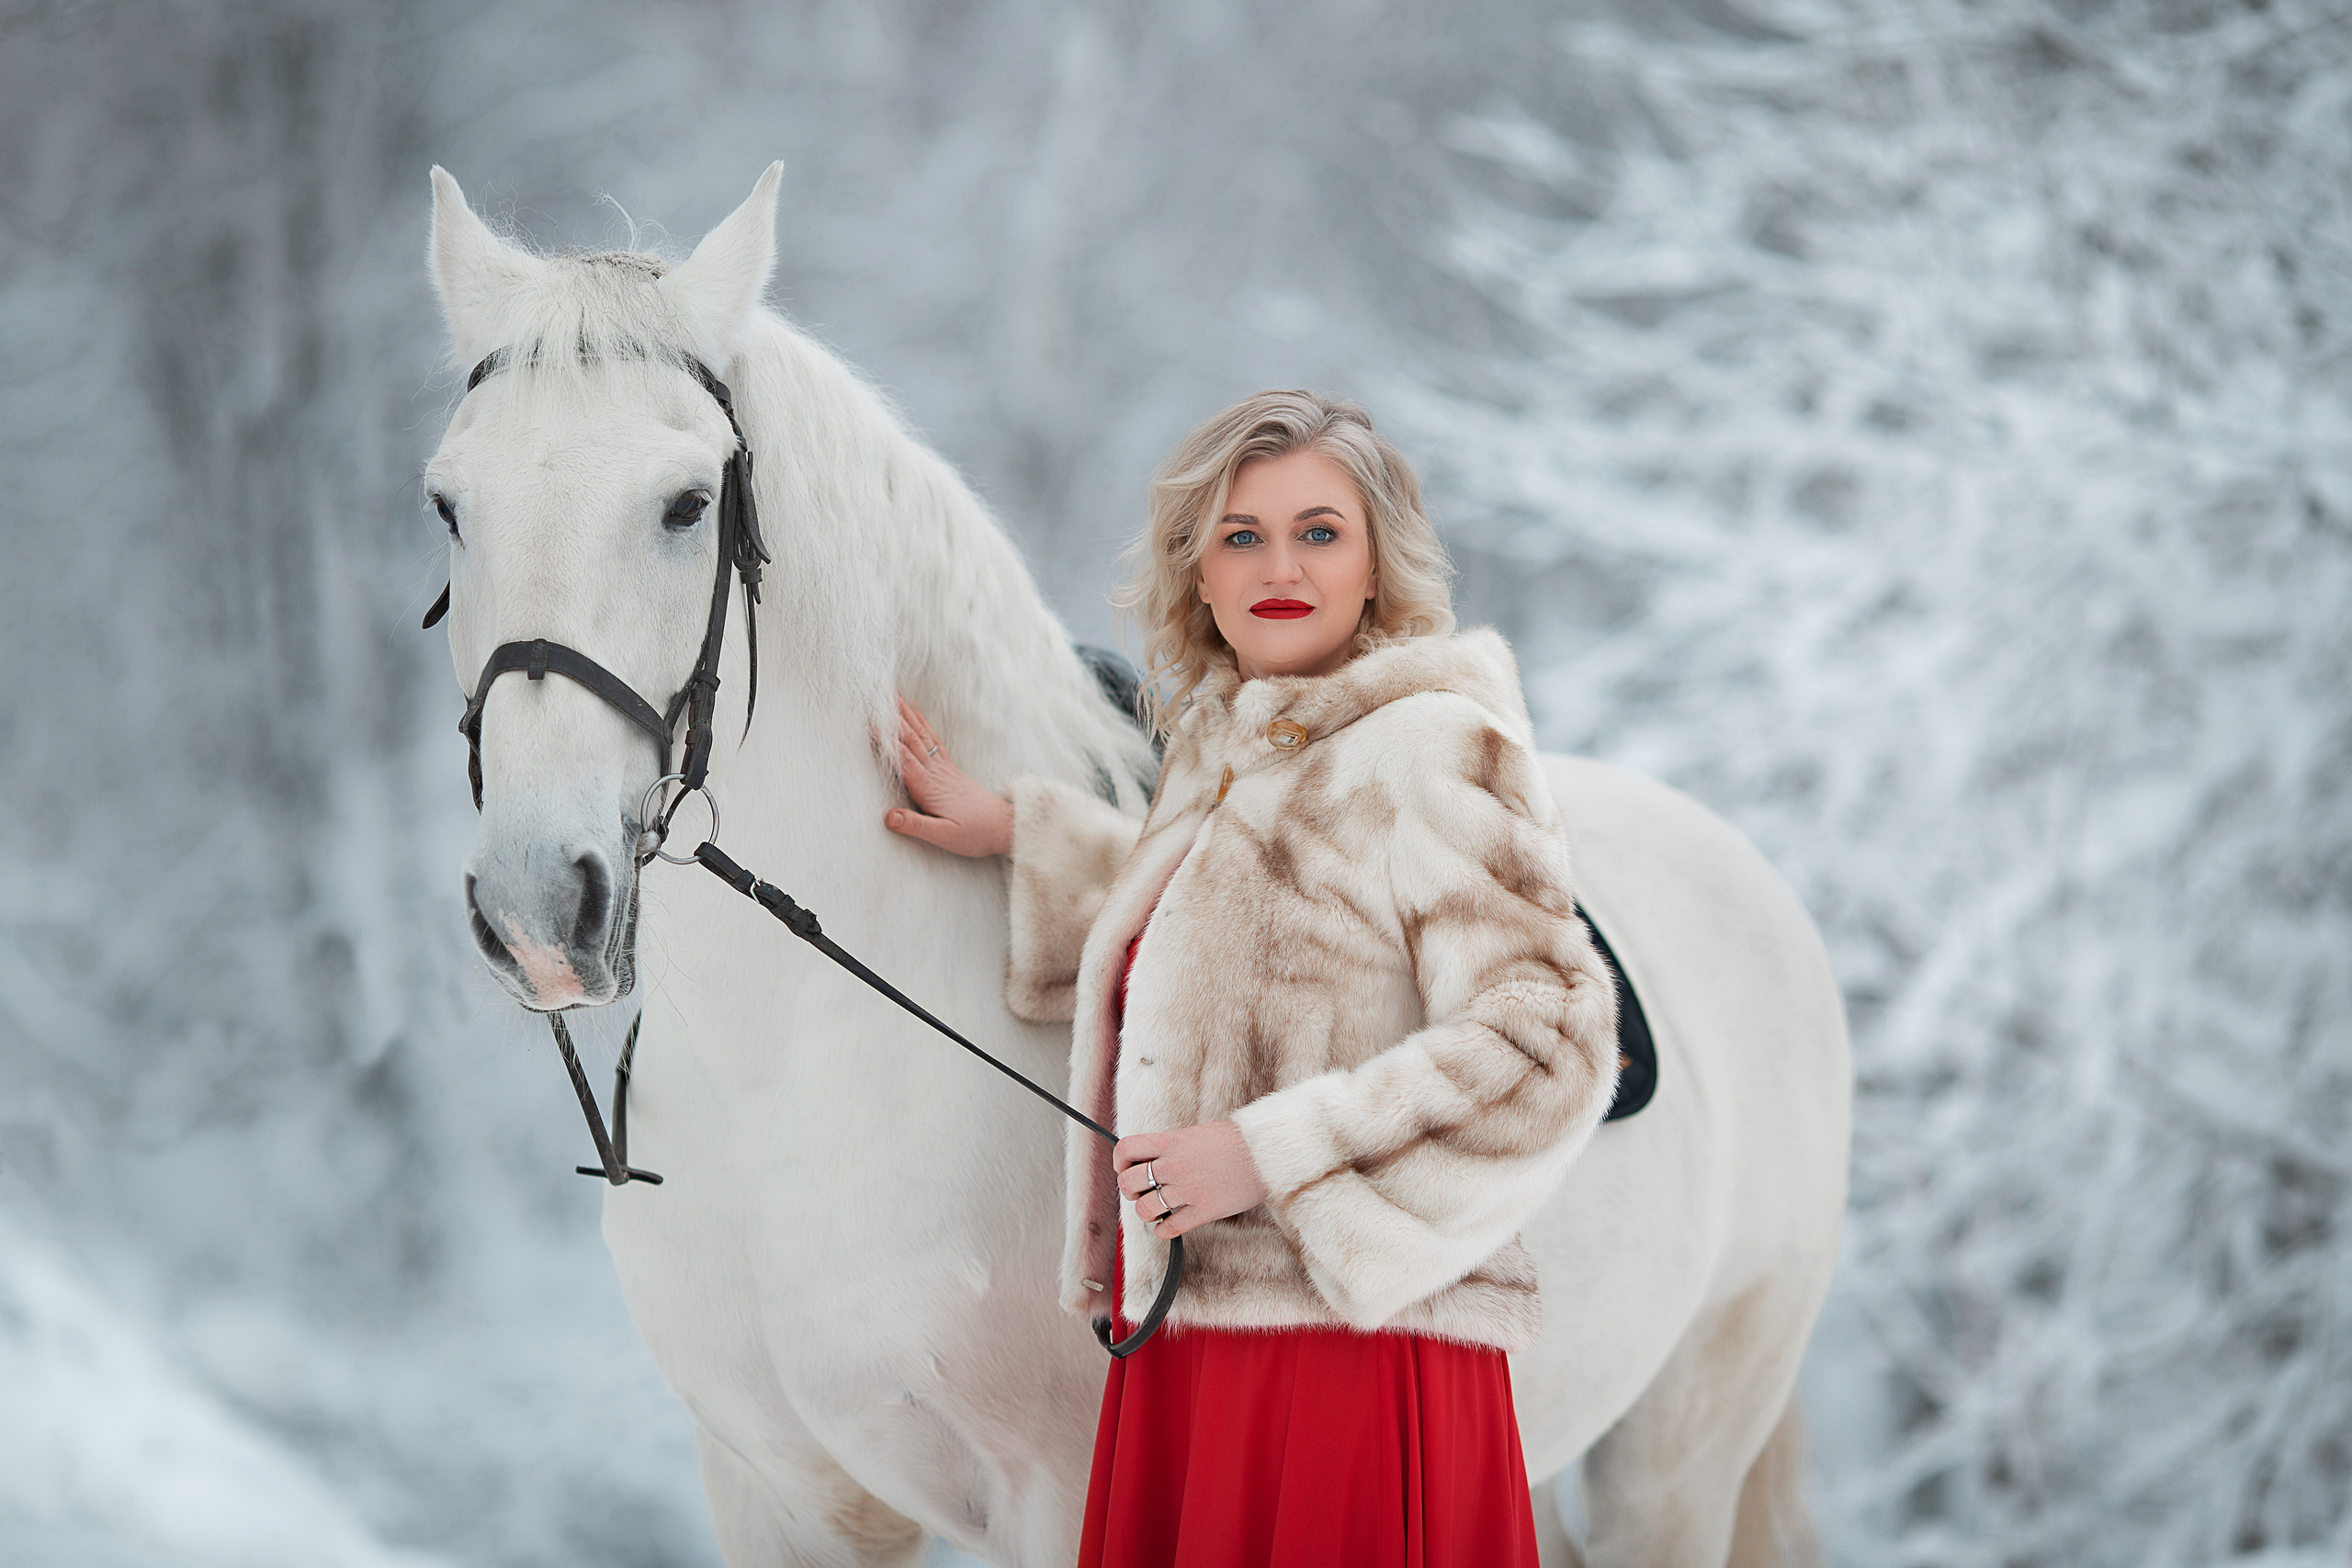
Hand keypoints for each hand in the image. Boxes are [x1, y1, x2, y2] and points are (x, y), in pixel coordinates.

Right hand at [883, 695, 1013, 857]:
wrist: (1002, 827)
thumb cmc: (974, 833)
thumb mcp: (943, 836)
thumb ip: (916, 825)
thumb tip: (889, 817)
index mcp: (929, 788)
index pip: (903, 759)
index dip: (886, 740)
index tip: (871, 722)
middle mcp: (935, 773)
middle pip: (910, 740)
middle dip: (894, 719)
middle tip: (878, 697)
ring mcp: (944, 768)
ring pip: (921, 736)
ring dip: (906, 715)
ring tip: (893, 697)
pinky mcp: (950, 769)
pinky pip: (934, 740)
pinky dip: (923, 724)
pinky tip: (916, 713)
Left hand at [1113, 1121, 1269, 1241]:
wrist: (1266, 1154)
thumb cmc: (1236, 1141)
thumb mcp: (1197, 1134)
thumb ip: (1172, 1147)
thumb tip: (1153, 1160)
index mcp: (1171, 1142)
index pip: (1126, 1150)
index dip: (1119, 1162)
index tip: (1126, 1167)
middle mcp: (1174, 1165)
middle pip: (1128, 1183)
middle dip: (1130, 1190)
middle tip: (1141, 1191)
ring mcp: (1187, 1190)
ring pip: (1144, 1209)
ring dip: (1145, 1212)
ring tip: (1156, 1208)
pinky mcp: (1202, 1212)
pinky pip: (1168, 1229)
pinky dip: (1162, 1230)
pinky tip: (1169, 1223)